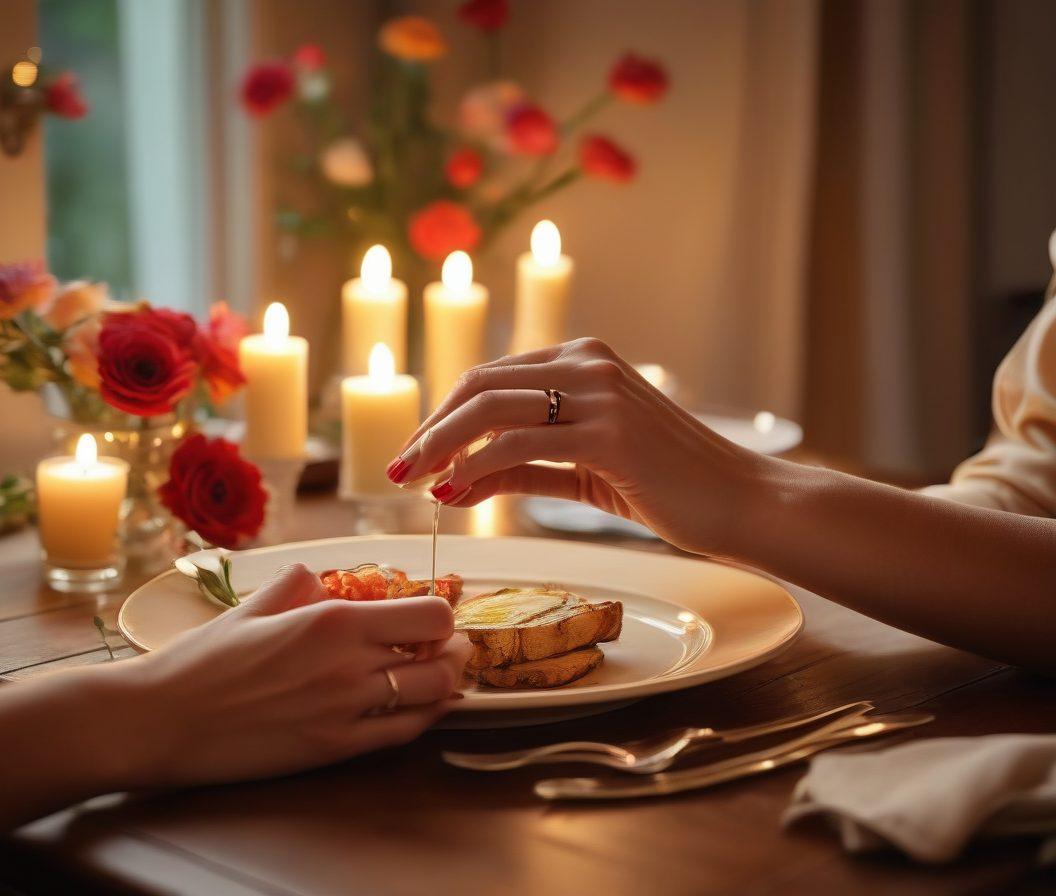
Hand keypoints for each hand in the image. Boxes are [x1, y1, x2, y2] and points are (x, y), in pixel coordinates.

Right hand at [110, 564, 468, 788]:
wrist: (161, 719)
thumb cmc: (202, 659)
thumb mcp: (253, 603)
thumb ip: (299, 584)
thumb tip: (322, 581)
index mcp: (332, 620)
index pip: (429, 614)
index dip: (439, 615)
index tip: (428, 616)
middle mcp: (349, 664)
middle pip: (442, 658)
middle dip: (452, 650)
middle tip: (445, 647)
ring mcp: (346, 711)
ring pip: (431, 697)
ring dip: (443, 684)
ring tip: (434, 675)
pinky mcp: (334, 749)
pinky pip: (401, 734)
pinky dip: (422, 718)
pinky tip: (418, 708)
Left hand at [389, 338, 771, 556]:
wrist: (742, 503)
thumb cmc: (669, 487)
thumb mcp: (584, 470)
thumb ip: (523, 468)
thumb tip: (456, 480)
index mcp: (583, 359)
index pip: (490, 378)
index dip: (443, 415)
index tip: (416, 452)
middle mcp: (587, 364)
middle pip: (479, 386)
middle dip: (429, 427)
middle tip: (398, 468)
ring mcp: (599, 394)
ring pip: (491, 411)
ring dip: (439, 445)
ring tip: (411, 480)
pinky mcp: (608, 433)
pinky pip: (520, 447)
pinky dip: (476, 469)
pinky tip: (452, 491)